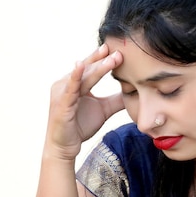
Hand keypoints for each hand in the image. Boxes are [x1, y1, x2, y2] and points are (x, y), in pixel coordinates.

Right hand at [45, 44, 123, 159]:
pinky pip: (69, 89)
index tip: (118, 50)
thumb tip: (135, 91)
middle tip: (118, 51)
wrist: (66, 146)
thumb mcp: (104, 109)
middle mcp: (67, 84)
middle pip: (88, 69)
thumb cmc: (81, 125)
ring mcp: (63, 92)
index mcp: (77, 84)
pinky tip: (80, 66)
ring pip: (82, 77)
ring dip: (96, 67)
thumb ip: (117, 100)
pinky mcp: (61, 103)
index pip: (92, 68)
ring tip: (109, 58)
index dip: (103, 58)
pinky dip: (74, 77)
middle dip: (102, 59)